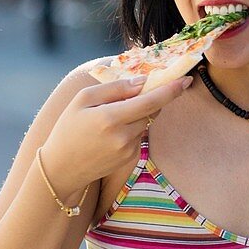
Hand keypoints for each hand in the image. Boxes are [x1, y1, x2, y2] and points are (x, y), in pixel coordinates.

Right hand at [40, 76, 191, 194]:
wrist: (61, 168)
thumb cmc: (68, 129)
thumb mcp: (83, 100)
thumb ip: (115, 88)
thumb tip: (143, 82)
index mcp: (110, 118)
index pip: (150, 101)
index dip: (171, 90)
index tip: (187, 79)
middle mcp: (123, 136)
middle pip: (152, 110)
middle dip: (150, 99)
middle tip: (134, 94)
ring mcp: (130, 149)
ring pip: (146, 122)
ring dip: (138, 114)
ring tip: (111, 118)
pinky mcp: (132, 158)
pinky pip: (140, 135)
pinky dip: (132, 128)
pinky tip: (112, 134)